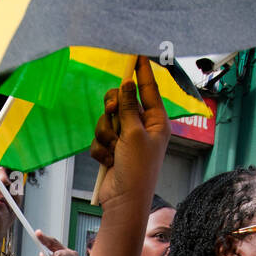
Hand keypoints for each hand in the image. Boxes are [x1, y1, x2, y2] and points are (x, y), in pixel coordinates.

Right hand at [90, 56, 170, 210]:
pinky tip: (109, 161)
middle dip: (113, 111)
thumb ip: (128, 107)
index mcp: (156, 121)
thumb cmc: (137, 170)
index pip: (148, 90)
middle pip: (120, 102)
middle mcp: (141, 127)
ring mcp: (126, 139)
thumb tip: (126, 85)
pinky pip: (99, 138)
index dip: (141, 73)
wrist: (123, 201)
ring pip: (106, 120)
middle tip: (112, 116)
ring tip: (114, 152)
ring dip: (106, 135)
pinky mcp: (112, 149)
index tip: (137, 54)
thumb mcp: (134, 134)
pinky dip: (101, 149)